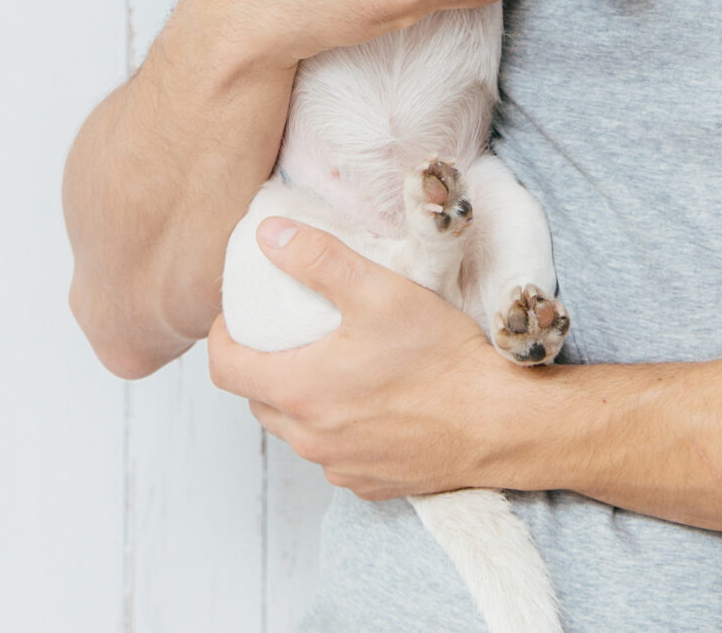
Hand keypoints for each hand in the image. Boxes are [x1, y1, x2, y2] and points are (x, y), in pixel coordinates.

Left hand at [207, 217, 528, 499]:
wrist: (499, 423)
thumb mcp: (378, 291)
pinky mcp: (370, 484)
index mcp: (299, 391)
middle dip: (262, 365)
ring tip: (334, 364)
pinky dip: (338, 428)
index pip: (223, 368)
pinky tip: (370, 402)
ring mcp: (339, 467)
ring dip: (301, 399)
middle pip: (257, 400)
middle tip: (289, 334)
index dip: (222, 337)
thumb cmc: (441, 358)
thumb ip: (317, 259)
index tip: (239, 317)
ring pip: (296, 429)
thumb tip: (269, 237)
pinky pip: (334, 455)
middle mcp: (310, 438)